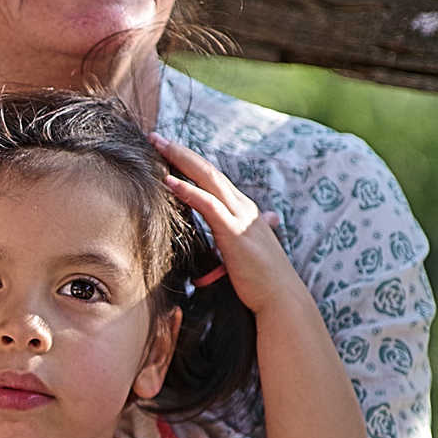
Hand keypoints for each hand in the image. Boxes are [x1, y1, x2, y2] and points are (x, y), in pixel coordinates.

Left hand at [150, 135, 306, 314]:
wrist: (281, 300)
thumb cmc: (261, 285)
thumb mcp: (243, 259)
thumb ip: (232, 250)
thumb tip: (222, 259)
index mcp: (244, 212)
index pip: (214, 180)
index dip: (191, 164)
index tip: (168, 152)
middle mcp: (243, 208)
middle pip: (208, 170)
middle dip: (181, 152)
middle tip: (156, 137)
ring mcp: (240, 217)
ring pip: (207, 178)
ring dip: (180, 160)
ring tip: (158, 145)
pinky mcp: (234, 232)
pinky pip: (208, 204)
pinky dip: (188, 190)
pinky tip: (169, 181)